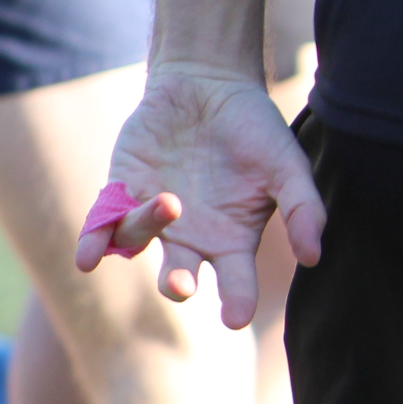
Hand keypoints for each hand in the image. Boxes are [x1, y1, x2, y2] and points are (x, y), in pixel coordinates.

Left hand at [77, 66, 325, 328]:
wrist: (209, 84)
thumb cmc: (255, 128)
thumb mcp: (288, 165)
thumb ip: (304, 209)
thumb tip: (314, 258)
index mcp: (233, 238)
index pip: (236, 282)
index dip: (237, 302)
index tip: (236, 320)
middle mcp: (191, 237)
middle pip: (180, 275)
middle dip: (178, 283)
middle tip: (183, 284)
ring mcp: (154, 217)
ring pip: (140, 243)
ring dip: (148, 231)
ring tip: (171, 202)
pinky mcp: (121, 190)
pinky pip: (103, 227)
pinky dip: (94, 243)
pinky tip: (89, 258)